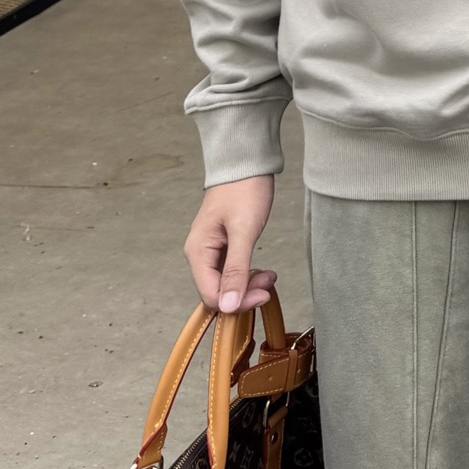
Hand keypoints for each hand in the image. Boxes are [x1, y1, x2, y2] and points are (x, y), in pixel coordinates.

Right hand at [184, 175, 277, 313]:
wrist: (246, 163)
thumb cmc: (244, 190)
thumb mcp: (243, 231)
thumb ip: (235, 270)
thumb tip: (228, 306)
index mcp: (198, 251)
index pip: (212, 295)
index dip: (237, 302)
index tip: (263, 294)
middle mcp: (199, 254)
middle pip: (218, 292)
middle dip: (245, 293)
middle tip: (269, 282)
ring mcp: (211, 250)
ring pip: (226, 283)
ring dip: (248, 284)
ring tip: (270, 275)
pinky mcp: (222, 246)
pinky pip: (231, 271)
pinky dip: (248, 274)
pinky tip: (263, 270)